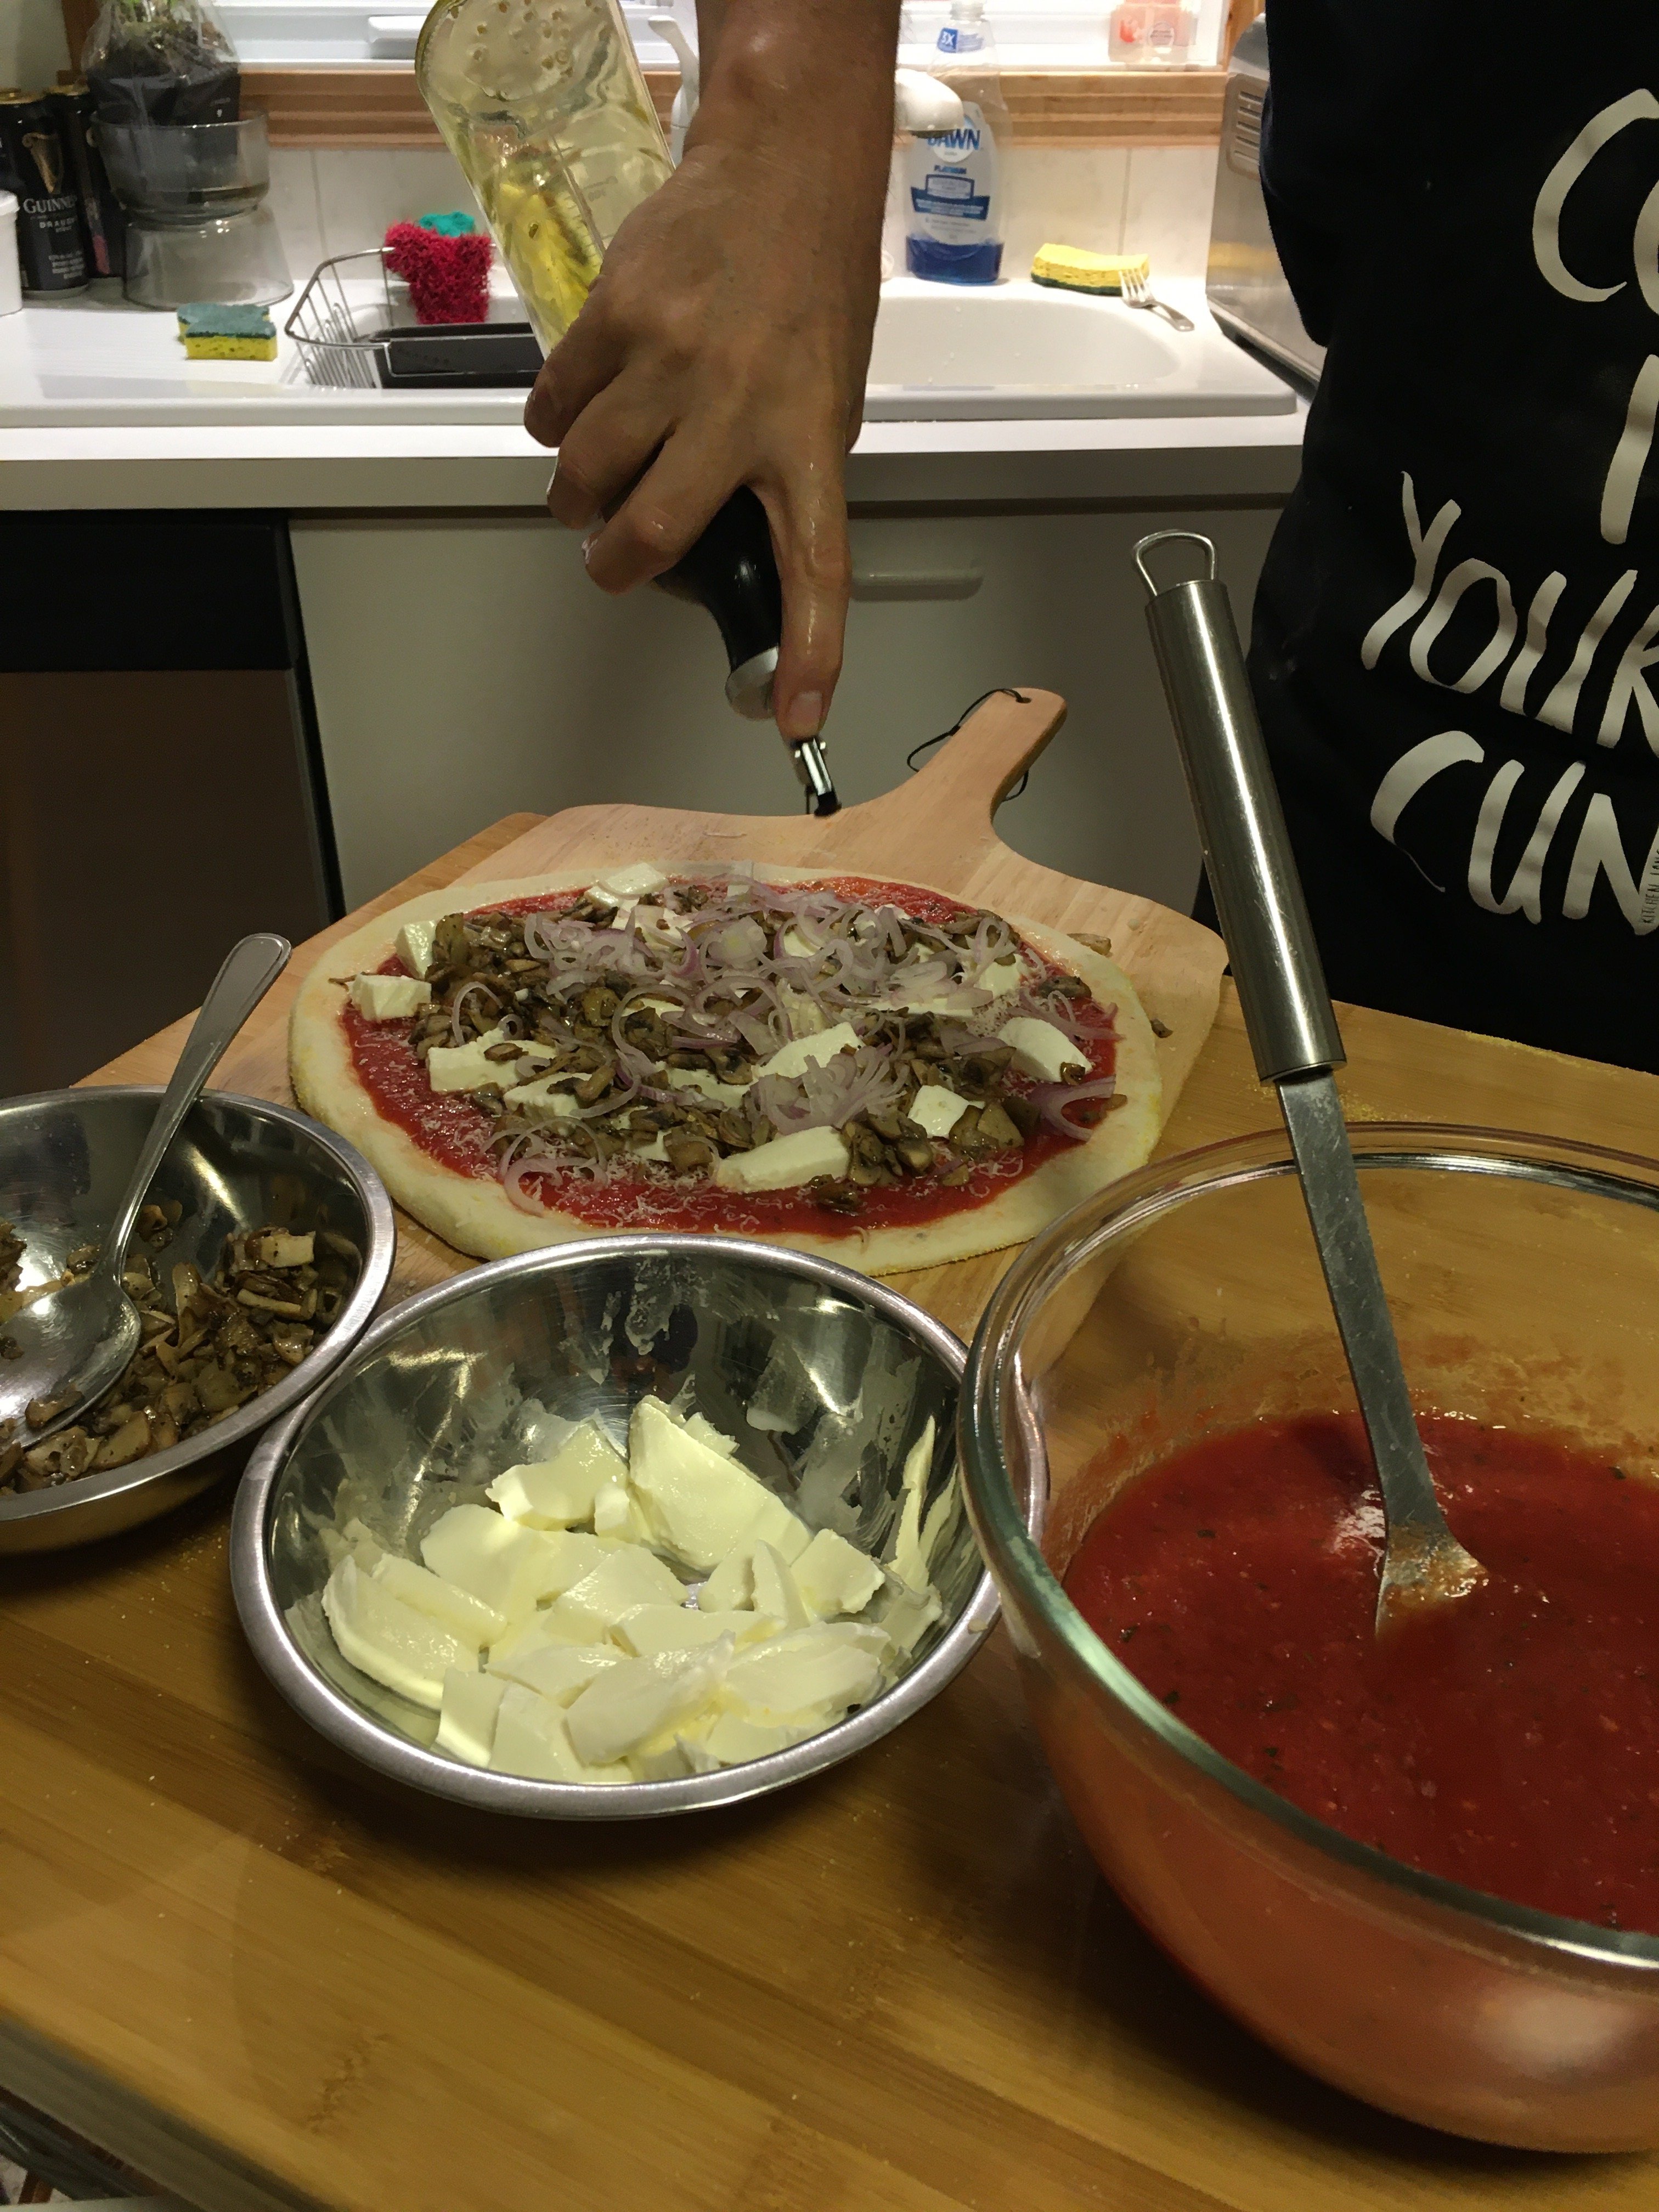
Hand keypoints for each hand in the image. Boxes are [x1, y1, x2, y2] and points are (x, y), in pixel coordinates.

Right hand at [523, 12, 896, 739]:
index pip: (818, 566)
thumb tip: (723, 549)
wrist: (780, 170)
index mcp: (811, 440)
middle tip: (611, 559)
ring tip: (589, 484)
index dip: (810, 652)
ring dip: (577, 496)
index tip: (797, 718)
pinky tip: (578, 412)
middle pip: (652, 531)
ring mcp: (673, 359)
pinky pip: (557, 403)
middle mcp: (742, 406)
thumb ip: (779, 475)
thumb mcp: (824, 398)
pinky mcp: (616, 315)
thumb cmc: (809, 292)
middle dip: (616, 565)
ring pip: (588, 472)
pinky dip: (555, 425)